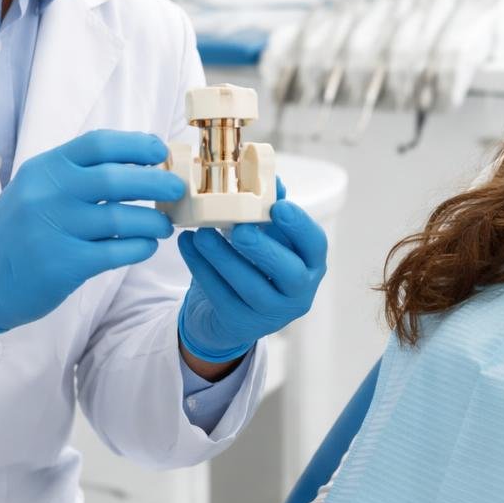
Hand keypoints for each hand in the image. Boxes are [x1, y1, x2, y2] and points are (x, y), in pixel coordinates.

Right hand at [0, 130, 182, 341]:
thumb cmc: (17, 231)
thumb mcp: (36, 188)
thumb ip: (77, 174)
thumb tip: (140, 163)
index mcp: (45, 168)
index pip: (99, 143)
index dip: (137, 145)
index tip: (161, 151)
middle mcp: (48, 194)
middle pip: (117, 178)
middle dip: (157, 181)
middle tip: (178, 188)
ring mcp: (54, 230)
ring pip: (123, 218)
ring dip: (154, 221)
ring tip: (164, 225)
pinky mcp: (63, 265)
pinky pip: (118, 251)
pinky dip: (140, 247)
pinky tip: (147, 246)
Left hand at [177, 180, 327, 362]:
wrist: (230, 312)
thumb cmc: (255, 266)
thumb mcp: (268, 237)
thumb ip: (270, 210)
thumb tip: (272, 178)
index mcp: (310, 264)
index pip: (316, 245)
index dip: (300, 226)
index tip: (278, 207)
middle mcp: (298, 293)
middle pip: (289, 273)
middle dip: (264, 249)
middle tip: (239, 229)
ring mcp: (270, 313)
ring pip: (250, 287)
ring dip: (223, 257)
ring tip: (201, 233)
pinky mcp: (239, 323)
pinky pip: (220, 295)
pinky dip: (201, 268)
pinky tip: (188, 244)